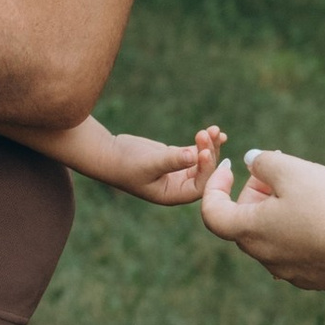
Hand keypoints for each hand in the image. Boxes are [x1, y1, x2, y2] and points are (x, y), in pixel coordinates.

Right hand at [96, 120, 225, 204]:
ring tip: (214, 130)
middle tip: (210, 132)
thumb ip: (173, 160)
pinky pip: (195, 152)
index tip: (205, 151)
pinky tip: (216, 133)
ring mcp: (178, 172)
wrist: (107, 154)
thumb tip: (195, 155)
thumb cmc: (124, 163)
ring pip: (201, 160)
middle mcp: (178, 186)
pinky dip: (204, 143)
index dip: (206, 169)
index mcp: (173, 194)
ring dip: (209, 146)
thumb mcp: (149, 162)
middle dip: (209, 152)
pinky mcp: (175, 158)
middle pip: (204, 172)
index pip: (199, 186)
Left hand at [200, 144, 324, 288]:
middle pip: (244, 221)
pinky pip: (294, 251)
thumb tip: (252, 162)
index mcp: (249, 231)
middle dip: (254, 193)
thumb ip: (264, 162)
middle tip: (278, 172)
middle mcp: (263, 256)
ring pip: (270, 236)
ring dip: (276, 212)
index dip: (214, 186)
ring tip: (303, 191)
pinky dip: (298, 231)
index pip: (212, 213)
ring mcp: (286, 271)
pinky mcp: (309, 278)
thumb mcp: (292, 170)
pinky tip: (321, 216)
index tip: (230, 168)